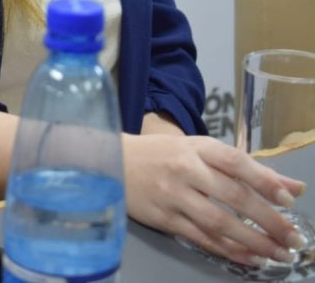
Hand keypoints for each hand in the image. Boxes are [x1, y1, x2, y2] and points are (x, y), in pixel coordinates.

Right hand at [123, 133, 306, 266]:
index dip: (263, 180)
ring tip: (278, 254)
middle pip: (232, 195)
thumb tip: (292, 188)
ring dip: (252, 241)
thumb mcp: (198, 150)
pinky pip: (201, 238)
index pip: (234, 161)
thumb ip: (243, 167)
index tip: (289, 199)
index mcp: (195, 147)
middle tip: (294, 238)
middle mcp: (185, 169)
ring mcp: (173, 196)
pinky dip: (229, 251)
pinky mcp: (164, 219)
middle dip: (267, 219)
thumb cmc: (162, 155)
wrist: (112, 162)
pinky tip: (250, 258)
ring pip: (219, 222)